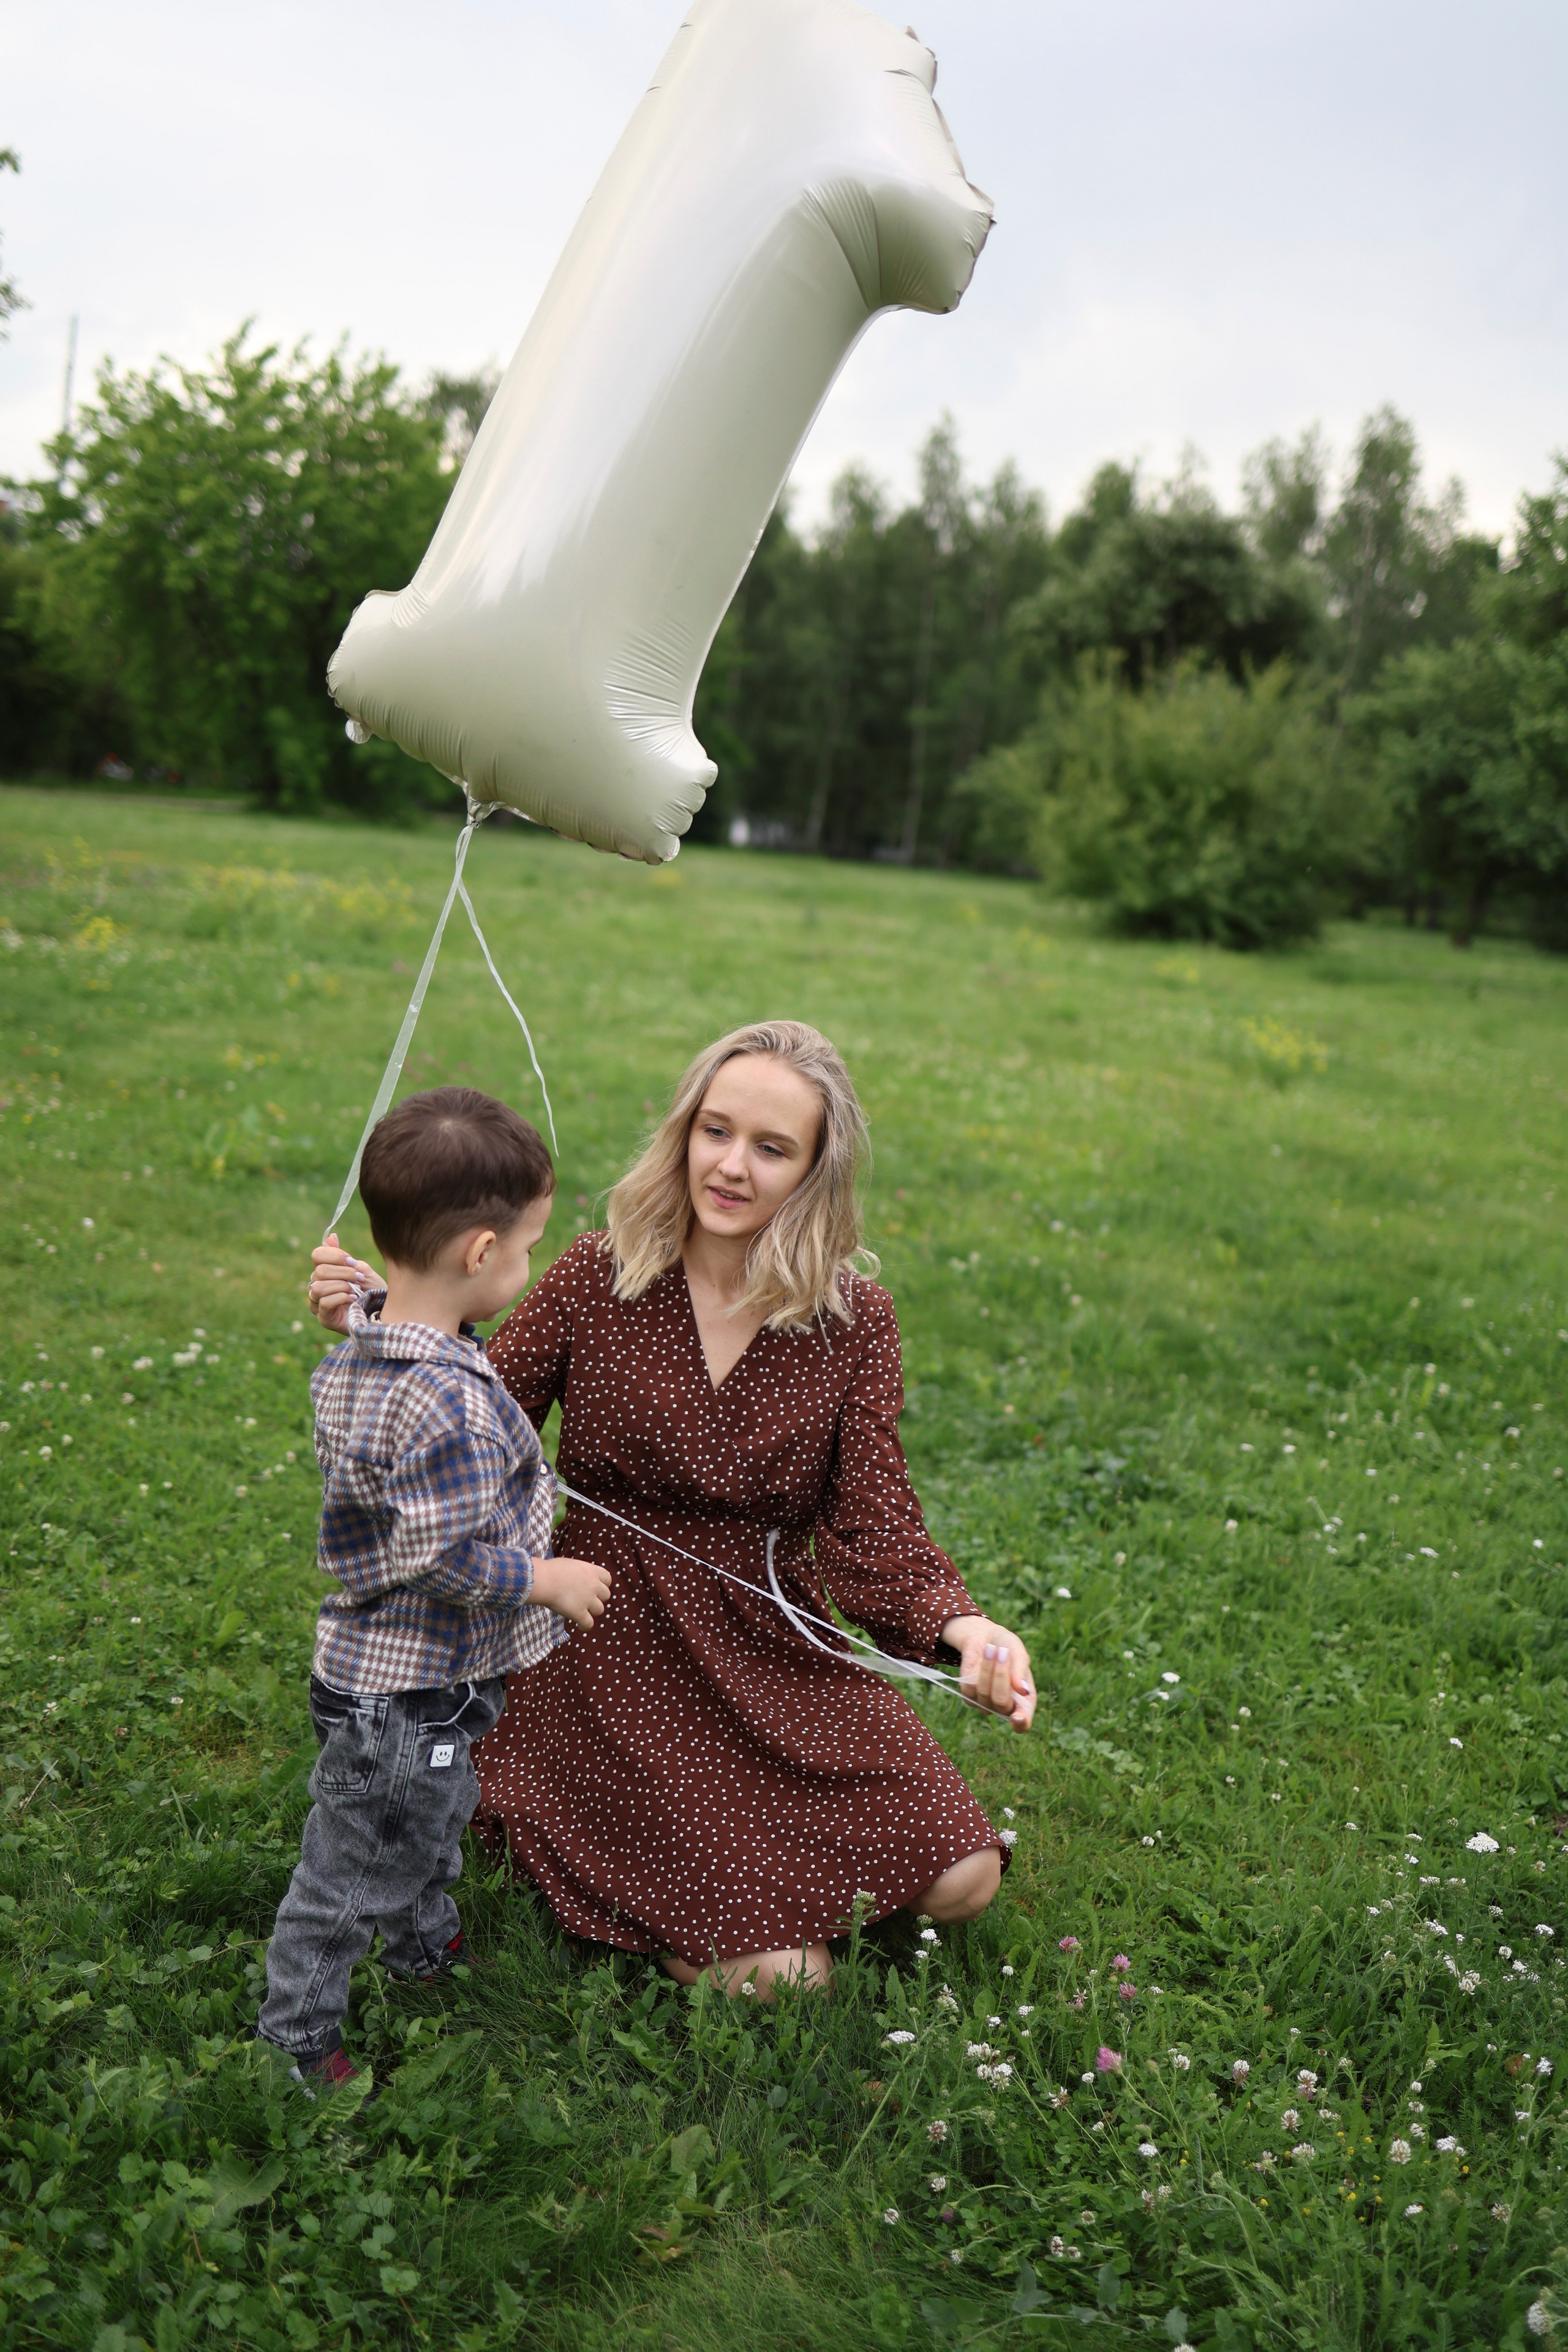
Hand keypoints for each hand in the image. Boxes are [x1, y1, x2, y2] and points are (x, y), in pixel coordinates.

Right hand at [308, 1235, 376, 1333]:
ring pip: (318, 1287)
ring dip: (341, 1286)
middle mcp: (318, 1285)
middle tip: (359, 1278)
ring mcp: (318, 1303)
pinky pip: (324, 1302)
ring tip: (356, 1290)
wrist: (383, 1313)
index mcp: (326, 1271)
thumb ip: (344, 1257)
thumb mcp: (361, 1269)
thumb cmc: (373, 1292)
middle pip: (319, 1271)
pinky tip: (353, 1300)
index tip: (353, 1262)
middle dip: (343, 1273)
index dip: (334, 1256)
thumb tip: (331, 1237)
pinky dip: (341, 1298)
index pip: (318, 1255)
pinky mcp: (323, 1318)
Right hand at [531, 1553, 611, 1632]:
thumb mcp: (571, 1564)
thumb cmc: (551, 1570)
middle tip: (587, 1600)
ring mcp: (588, 1600)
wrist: (545, 1580)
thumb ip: (578, 1571)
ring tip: (582, 1612)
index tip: (595, 1588)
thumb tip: (575, 1576)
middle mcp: (594, 1586)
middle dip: (598, 1598)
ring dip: (592, 1611)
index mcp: (592, 1571)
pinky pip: (588, 1624)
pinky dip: (585, 1626)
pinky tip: (579, 1625)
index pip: (607, 1578)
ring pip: (600, 1610)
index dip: (602, 1584)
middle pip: (606, 1595)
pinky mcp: (580, 1613)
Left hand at [940, 1615, 1035, 1731]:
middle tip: (1003, 1652)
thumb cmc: (1008, 1648)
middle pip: (1001, 1702)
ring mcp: (986, 1704)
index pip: (1023, 1723)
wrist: (986, 1638)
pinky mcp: (969, 1696)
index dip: (1021, 1722)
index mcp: (1024, 1701)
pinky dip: (976, 1669)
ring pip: (984, 1693)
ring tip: (992, 1648)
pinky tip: (982, 1657)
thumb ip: (1021, 1670)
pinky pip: (969, 1688)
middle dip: (1002, 1675)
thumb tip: (1022, 1690)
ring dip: (988, 1667)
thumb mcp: (1019, 1653)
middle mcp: (1005, 1707)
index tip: (1018, 1717)